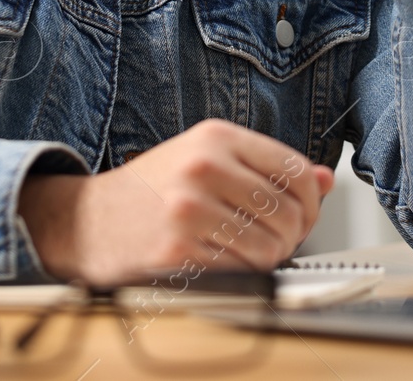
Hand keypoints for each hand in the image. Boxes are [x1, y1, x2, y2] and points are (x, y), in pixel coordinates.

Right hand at [19, 119, 334, 286]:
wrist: (87, 221)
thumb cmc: (150, 191)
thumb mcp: (206, 160)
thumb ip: (265, 168)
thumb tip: (326, 180)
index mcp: (217, 137)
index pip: (296, 169)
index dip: (311, 201)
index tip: (304, 215)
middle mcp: (204, 166)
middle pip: (289, 211)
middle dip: (293, 236)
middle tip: (278, 243)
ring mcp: (189, 208)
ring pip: (270, 246)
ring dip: (271, 260)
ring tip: (251, 256)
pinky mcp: (177, 249)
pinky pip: (239, 271)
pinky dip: (242, 275)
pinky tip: (222, 263)